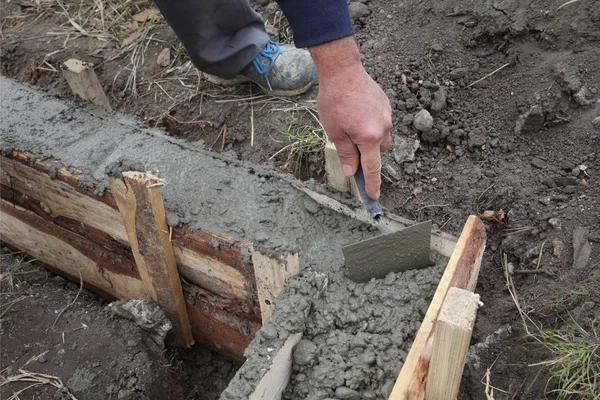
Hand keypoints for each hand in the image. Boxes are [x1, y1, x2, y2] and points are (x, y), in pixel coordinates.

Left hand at [309, 37, 391, 198]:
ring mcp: (387, 115)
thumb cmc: (334, 101)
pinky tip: (356, 113)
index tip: (374, 198)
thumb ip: (346, 154)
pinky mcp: (386, 105)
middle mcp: (383, 127)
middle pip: (379, 152)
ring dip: (369, 138)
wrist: (343, 70)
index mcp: (370, 137)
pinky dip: (371, 124)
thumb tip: (352, 172)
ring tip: (350, 123)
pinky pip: (382, 122)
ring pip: (381, 137)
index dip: (373, 185)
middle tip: (349, 144)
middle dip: (367, 153)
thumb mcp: (334, 132)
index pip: (373, 168)